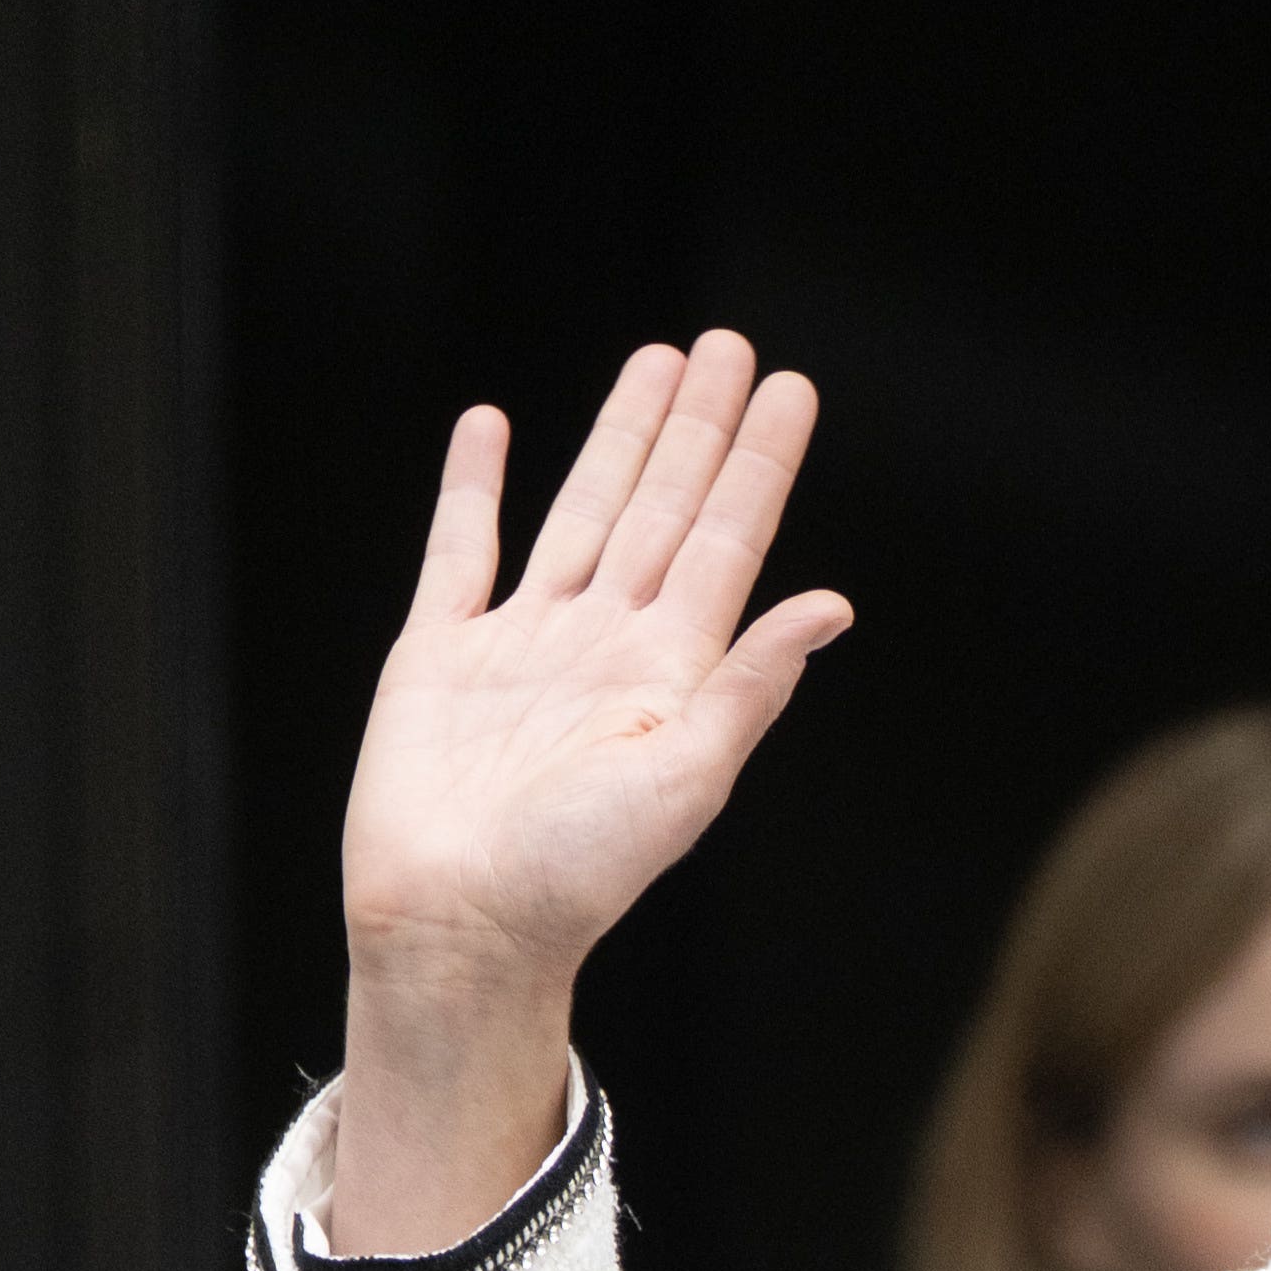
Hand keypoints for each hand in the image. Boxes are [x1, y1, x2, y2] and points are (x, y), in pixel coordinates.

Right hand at [327, 331, 849, 1252]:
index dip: (758, 463)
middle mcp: (605, 644)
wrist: (459, 925)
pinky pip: (459, 553)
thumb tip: (832, 605)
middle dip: (698, 426)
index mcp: (672, 670)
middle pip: (665, 506)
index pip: (729, 539)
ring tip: (655, 362)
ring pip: (581, 511)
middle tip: (730, 345)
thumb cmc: (578, 874)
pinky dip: (472, 488)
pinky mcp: (438, 656)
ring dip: (619, 438)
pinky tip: (490, 426)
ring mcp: (522, 643)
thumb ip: (752, 684)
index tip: (789, 389)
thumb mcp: (688, 778)